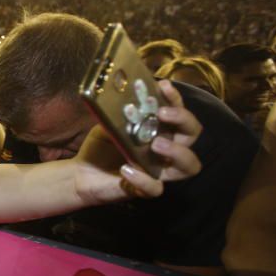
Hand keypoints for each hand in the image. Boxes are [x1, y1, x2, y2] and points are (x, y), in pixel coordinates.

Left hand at [75, 80, 201, 202]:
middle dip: (183, 120)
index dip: (175, 99)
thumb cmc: (101, 146)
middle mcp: (166, 150)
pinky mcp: (146, 189)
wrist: (83, 173)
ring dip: (177, 152)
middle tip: (162, 114)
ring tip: (156, 143)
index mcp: (160, 130)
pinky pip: (156, 189)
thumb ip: (117, 113)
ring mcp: (159, 170)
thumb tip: (121, 97)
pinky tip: (126, 169)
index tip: (164, 86)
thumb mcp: (108, 124)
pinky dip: (143, 179)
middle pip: (192, 134)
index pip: (178, 112)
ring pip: (189, 166)